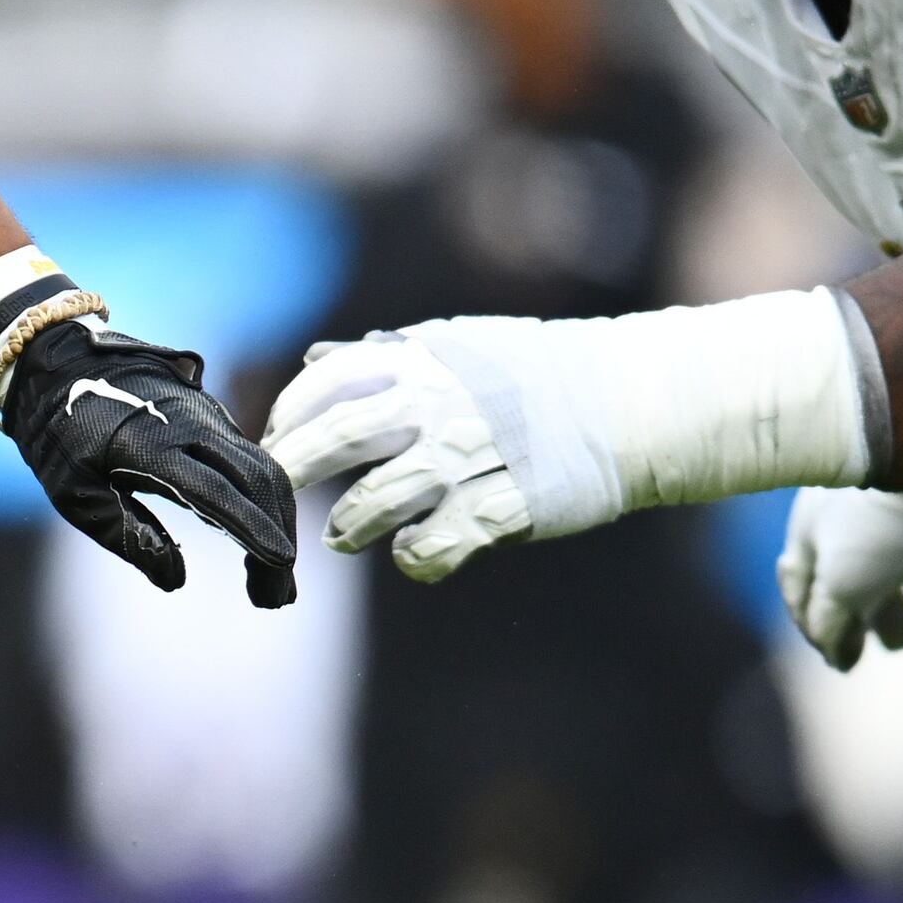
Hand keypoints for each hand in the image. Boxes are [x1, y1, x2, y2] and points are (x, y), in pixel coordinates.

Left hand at [0, 315, 297, 603]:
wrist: (58, 360)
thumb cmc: (57, 431)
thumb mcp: (71, 490)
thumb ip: (124, 533)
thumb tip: (174, 578)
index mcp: (153, 445)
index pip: (217, 492)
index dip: (252, 529)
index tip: (280, 565)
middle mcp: (192, 425)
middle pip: (258, 480)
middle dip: (276, 538)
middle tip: (277, 598)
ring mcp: (208, 417)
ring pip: (263, 468)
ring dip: (277, 521)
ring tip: (271, 580)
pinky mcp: (212, 419)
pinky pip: (252, 459)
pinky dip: (263, 500)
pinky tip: (258, 536)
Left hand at [262, 319, 633, 582]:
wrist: (630, 400)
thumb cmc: (532, 374)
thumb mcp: (459, 346)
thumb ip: (387, 358)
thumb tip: (316, 359)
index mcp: (425, 360)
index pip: (330, 383)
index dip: (289, 416)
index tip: (272, 445)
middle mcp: (442, 403)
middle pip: (340, 438)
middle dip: (292, 472)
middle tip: (274, 499)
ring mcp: (476, 454)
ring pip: (381, 497)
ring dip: (351, 525)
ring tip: (342, 538)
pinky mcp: (511, 504)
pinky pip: (441, 543)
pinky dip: (415, 556)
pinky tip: (410, 553)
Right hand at [780, 483, 902, 667]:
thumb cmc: (879, 514)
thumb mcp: (843, 582)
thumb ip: (832, 621)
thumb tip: (833, 653)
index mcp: (816, 529)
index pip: (801, 584)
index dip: (816, 624)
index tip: (842, 659)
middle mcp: (859, 507)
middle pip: (865, 566)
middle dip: (881, 608)